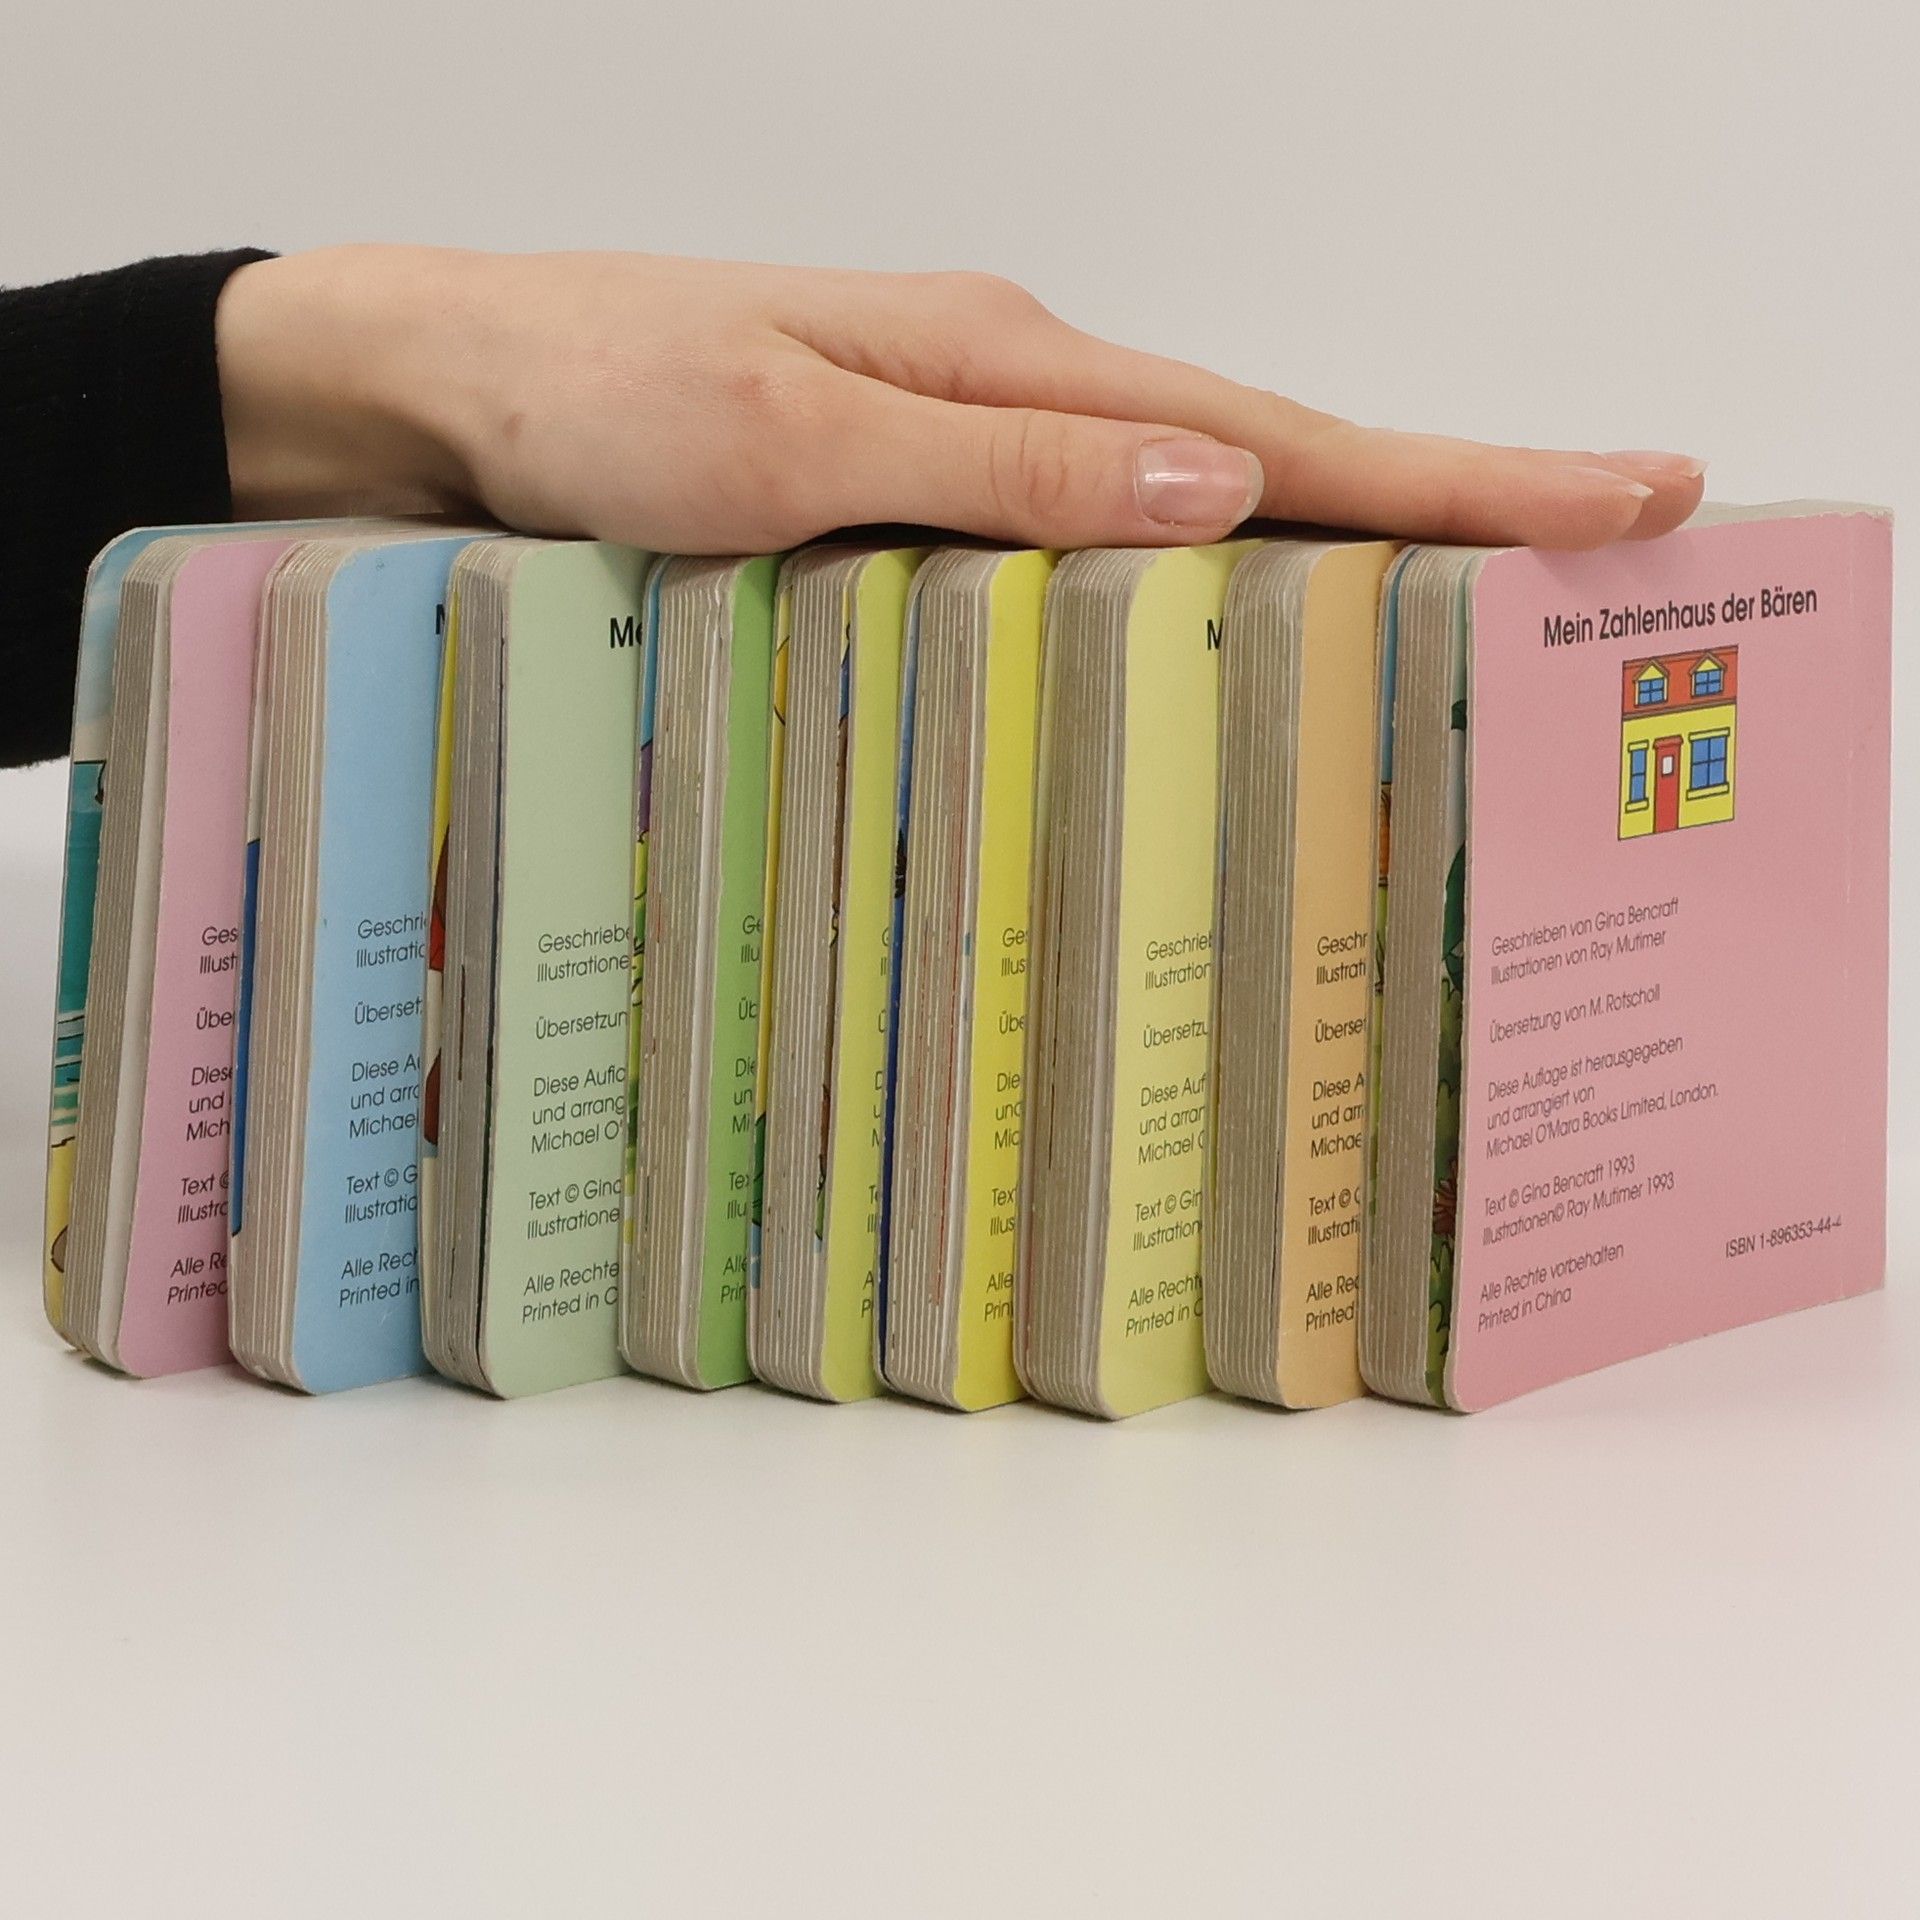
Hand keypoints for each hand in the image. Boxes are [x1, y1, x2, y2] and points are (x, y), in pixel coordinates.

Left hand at [216, 246, 1703, 551]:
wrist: (435, 392)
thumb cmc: (588, 396)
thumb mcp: (791, 436)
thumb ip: (1000, 470)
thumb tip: (1226, 488)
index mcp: (1015, 367)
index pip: (1288, 432)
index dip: (1466, 475)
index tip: (1634, 497)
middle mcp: (1012, 409)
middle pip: (1269, 467)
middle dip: (1440, 516)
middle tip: (1595, 571)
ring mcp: (961, 464)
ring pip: (1179, 526)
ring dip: (1318, 567)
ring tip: (1456, 629)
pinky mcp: (902, 520)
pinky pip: (1074, 566)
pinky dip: (1167, 609)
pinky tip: (1208, 660)